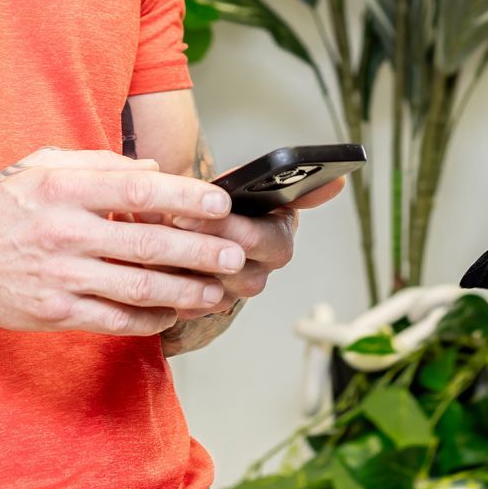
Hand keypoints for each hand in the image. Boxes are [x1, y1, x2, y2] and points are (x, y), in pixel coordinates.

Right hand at [0, 147, 243, 335]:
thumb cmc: (2, 205)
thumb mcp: (42, 164)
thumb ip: (100, 162)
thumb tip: (154, 170)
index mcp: (64, 188)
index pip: (138, 191)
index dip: (185, 198)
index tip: (221, 203)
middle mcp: (65, 232)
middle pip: (147, 244)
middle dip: (200, 252)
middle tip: (234, 254)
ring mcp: (61, 276)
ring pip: (138, 287)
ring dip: (185, 291)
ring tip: (217, 291)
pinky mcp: (57, 313)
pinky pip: (115, 319)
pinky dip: (151, 319)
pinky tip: (175, 313)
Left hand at [169, 177, 344, 314]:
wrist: (190, 221)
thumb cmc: (223, 201)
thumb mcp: (252, 184)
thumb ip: (288, 180)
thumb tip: (340, 182)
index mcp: (278, 239)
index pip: (272, 241)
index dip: (241, 226)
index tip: (217, 206)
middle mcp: (258, 271)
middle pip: (240, 270)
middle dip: (209, 243)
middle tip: (179, 220)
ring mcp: (228, 293)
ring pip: (211, 291)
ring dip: (182, 265)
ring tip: (155, 238)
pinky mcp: (197, 307)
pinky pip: (183, 305)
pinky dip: (165, 284)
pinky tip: (147, 262)